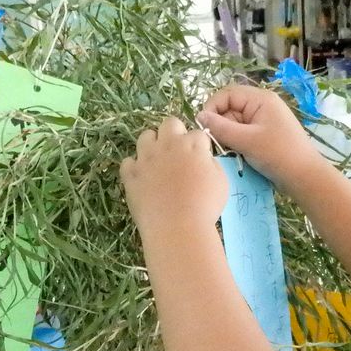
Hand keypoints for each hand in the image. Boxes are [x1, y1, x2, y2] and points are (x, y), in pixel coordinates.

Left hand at [120, 116, 226, 236]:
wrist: (177, 227)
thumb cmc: (205, 206)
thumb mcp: (221, 182)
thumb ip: (211, 164)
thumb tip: (203, 159)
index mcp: (192, 145)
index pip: (197, 133)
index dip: (200, 145)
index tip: (200, 158)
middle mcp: (167, 145)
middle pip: (170, 123)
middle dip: (175, 133)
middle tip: (178, 153)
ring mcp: (146, 158)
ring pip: (145, 136)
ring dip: (153, 145)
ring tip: (158, 162)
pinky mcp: (131, 174)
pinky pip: (128, 162)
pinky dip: (135, 167)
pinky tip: (143, 178)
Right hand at [197, 86, 325, 185]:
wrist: (305, 177)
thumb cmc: (278, 154)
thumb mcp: (246, 140)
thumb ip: (221, 127)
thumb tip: (199, 116)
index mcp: (261, 99)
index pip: (228, 94)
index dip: (213, 107)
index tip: (203, 126)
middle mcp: (262, 106)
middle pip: (230, 109)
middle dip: (221, 126)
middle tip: (218, 145)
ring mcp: (263, 122)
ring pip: (235, 124)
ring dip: (229, 137)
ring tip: (230, 152)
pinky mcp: (264, 137)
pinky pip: (243, 135)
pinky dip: (237, 144)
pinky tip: (238, 156)